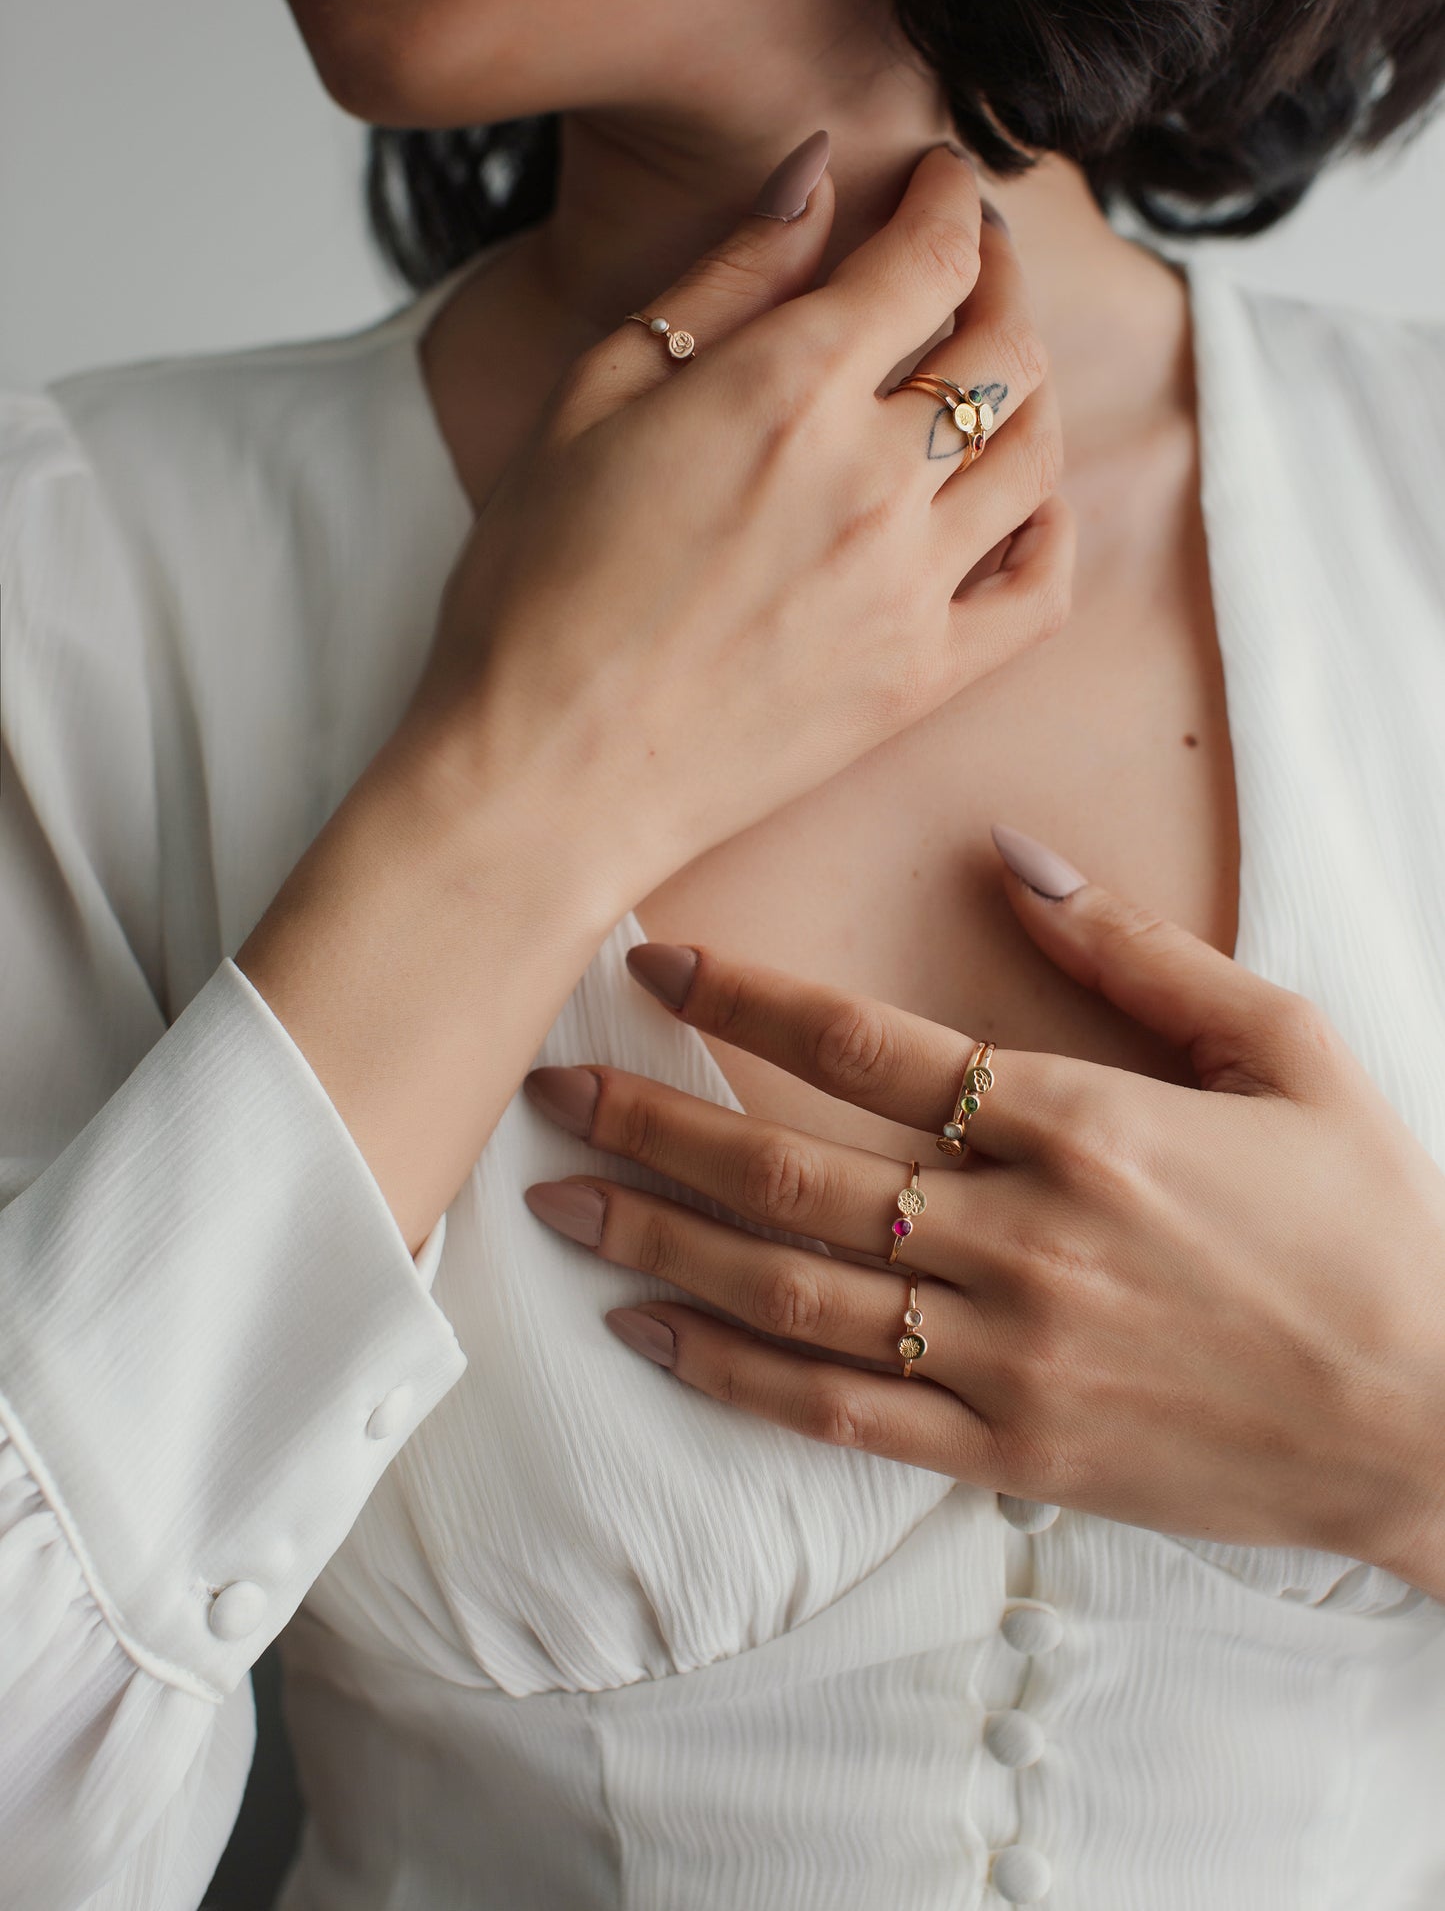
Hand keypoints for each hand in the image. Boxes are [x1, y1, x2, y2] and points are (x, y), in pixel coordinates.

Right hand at [399, 137, 1071, 910]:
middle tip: (973, 258)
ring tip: (990, 365)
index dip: (949, 200)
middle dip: (1000, 275)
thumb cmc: (535, 587)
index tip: (942, 184)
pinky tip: (1021, 500)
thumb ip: (722, 279)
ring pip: (1036, 450)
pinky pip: (1044, 587)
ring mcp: (913, 584)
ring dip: (1029, 386)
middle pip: (1004, 343)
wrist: (539, 774)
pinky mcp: (925, 677)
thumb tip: (816, 175)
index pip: (929, 257)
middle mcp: (875, 478)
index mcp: (788, 389)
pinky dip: (1051, 526)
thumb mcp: (594, 396)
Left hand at [521, 828, 1444, 1599]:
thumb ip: (1135, 950)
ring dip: (657, 1242)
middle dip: (651, 1122)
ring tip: (556, 1200)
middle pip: (789, 1170)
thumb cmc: (1362, 1216)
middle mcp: (1021, 1235)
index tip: (651, 965)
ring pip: (787, 1292)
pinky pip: (839, 1411)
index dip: (743, 1000)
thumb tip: (1009, 854)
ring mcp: (1007, 1353)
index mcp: (1081, 1121)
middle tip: (544, 1089)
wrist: (1431, 1413)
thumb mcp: (1280, 1045)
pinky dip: (730, 1373)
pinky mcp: (1010, 1451)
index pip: (866, 1044)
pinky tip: (647, 1335)